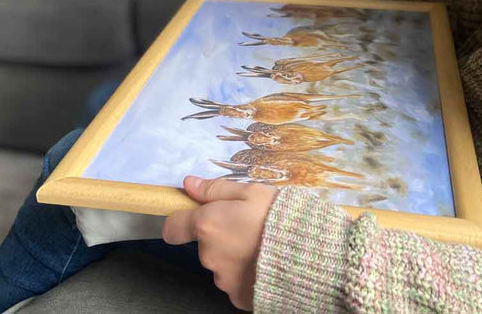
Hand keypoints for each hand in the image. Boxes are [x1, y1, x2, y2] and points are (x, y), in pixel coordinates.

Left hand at [162, 176, 277, 310]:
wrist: (308, 255)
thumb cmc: (280, 218)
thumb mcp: (251, 192)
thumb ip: (215, 189)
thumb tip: (189, 185)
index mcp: (208, 226)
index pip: (173, 227)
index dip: (181, 221)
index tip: (195, 217)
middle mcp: (209, 255)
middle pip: (204, 244)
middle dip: (221, 236)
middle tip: (249, 227)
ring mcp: (223, 279)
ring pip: (221, 263)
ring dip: (234, 255)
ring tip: (262, 245)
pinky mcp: (237, 296)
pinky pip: (236, 281)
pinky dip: (246, 273)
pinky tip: (266, 262)